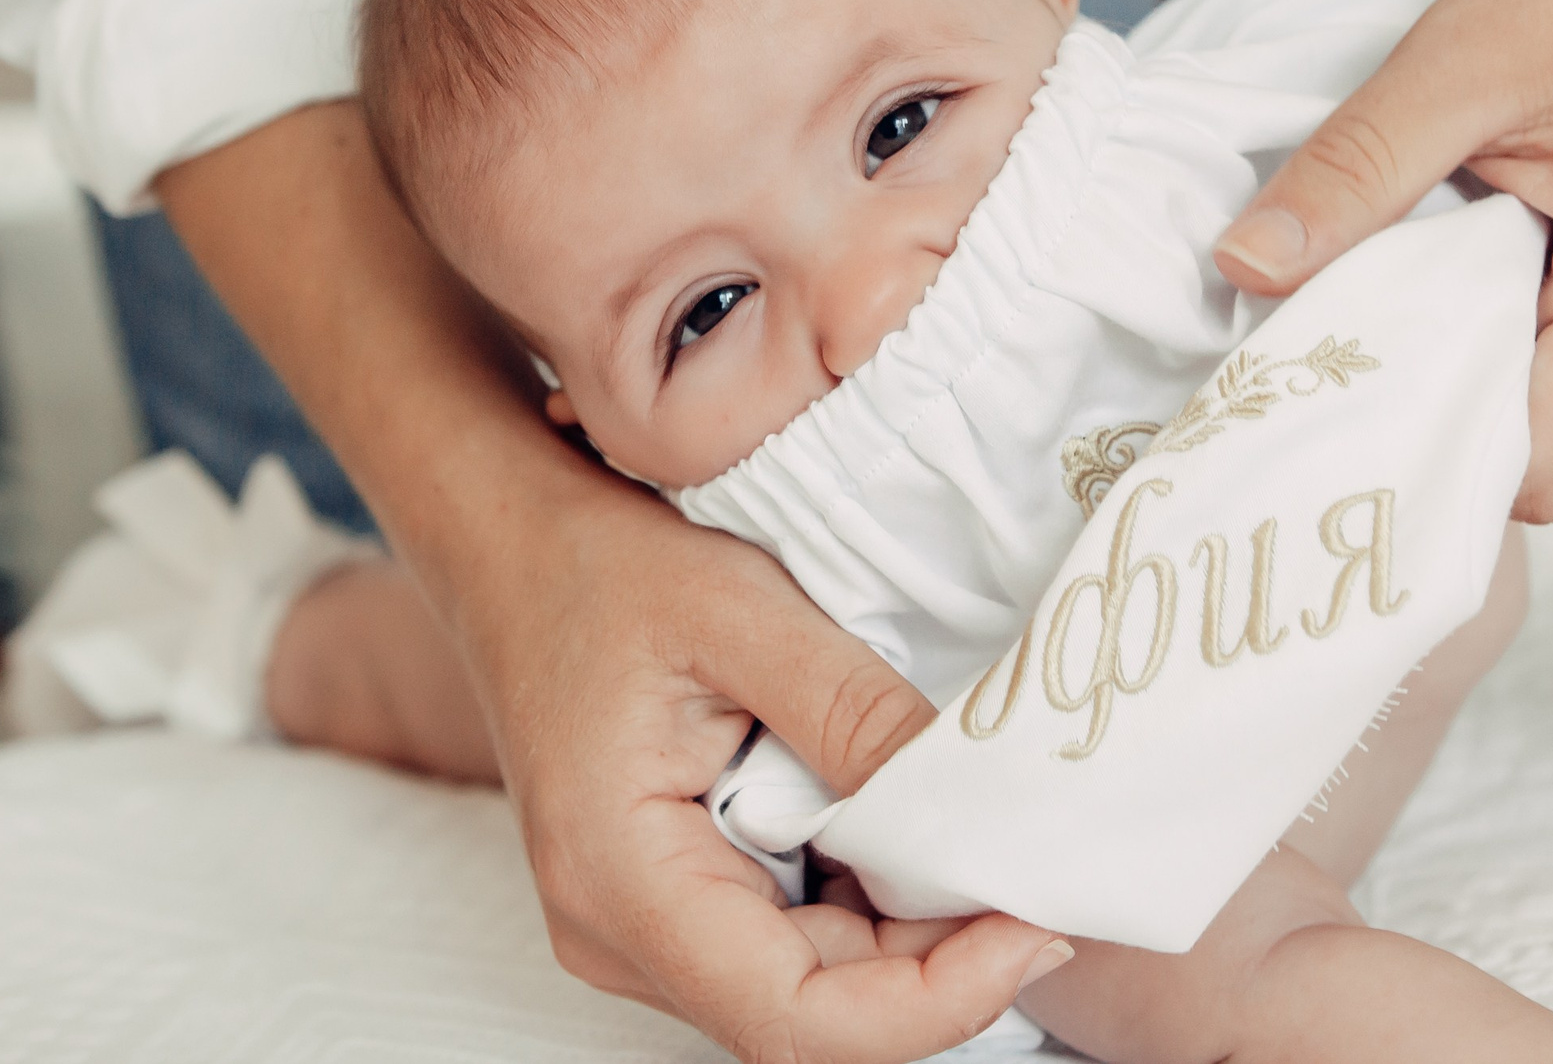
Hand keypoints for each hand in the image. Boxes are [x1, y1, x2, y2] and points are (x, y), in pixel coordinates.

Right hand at [160, 105, 1063, 1063]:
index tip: (1037, 926)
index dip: (937, 1003)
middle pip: (814, 1017)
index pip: (797, 1019)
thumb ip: (853, 711)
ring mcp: (641, 925)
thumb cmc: (601, 562)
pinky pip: (791, 939)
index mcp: (622, 882)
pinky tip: (922, 833)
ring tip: (996, 849)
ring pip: (811, 988)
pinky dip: (873, 904)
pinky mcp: (670, 897)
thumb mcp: (739, 612)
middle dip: (945, 966)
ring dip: (915, 940)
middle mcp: (620, 933)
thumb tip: (975, 798)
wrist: (508, 536)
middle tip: (1045, 879)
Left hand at [1214, 0, 1552, 522]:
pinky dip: (1492, 355)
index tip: (1326, 403)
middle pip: (1537, 464)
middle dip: (1429, 420)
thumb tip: (1242, 268)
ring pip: (1547, 434)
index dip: (1424, 451)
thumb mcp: (1448, 69)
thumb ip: (1350, 177)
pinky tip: (1440, 286)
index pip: (1537, 466)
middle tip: (1331, 344)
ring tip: (1390, 295)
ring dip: (1459, 384)